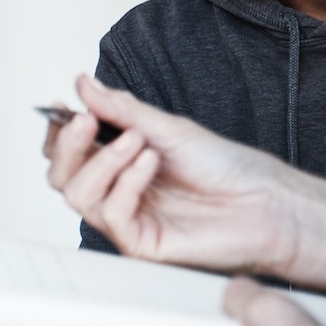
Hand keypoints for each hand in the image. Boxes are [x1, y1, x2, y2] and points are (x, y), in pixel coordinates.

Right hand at [46, 74, 325, 289]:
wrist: (266, 201)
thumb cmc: (226, 167)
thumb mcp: (170, 128)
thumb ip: (122, 110)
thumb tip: (83, 83)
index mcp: (118, 163)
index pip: (69, 152)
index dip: (58, 132)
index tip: (64, 107)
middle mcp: (115, 191)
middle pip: (60, 175)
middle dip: (68, 146)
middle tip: (87, 122)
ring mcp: (124, 218)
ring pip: (76, 195)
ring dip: (102, 162)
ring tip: (137, 142)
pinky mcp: (138, 242)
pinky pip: (110, 214)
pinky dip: (126, 183)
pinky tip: (149, 163)